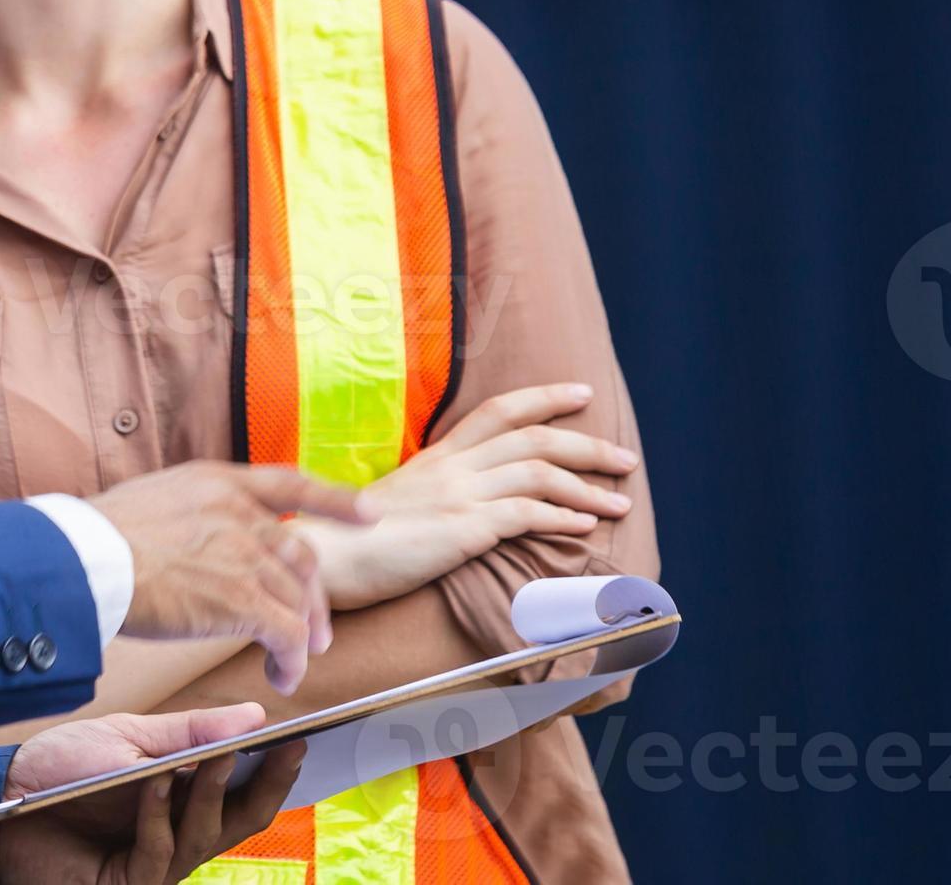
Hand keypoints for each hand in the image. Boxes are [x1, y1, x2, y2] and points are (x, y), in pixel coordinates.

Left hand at [0, 705, 306, 884]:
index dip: (277, 773)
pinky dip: (159, 814)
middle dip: (268, 787)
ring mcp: (154, 865)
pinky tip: (158, 782)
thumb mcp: (134, 740)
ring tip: (219, 756)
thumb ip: (192, 732)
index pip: (247, 795)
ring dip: (211, 793)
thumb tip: (254, 715)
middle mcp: (179, 838)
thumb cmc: (65, 773)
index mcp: (187, 803)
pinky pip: (156, 851)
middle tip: (287, 750)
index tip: (302, 739)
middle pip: (241, 823)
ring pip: (203, 836)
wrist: (4, 798)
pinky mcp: (125, 882)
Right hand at [89, 463, 371, 694]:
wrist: (83, 561)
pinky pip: (285, 633)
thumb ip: (187, 515)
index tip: (369, 513)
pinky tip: (280, 676)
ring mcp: (243, 552)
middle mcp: (238, 512)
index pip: (291, 483)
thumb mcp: (150, 502)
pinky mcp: (241, 598)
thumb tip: (190, 540)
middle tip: (315, 630)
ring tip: (293, 663)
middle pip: (300, 555)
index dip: (335, 500)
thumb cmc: (94, 541)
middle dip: (313, 597)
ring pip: (296, 598)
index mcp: (216, 482)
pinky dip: (290, 659)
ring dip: (301, 636)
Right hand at [296, 384, 637, 610]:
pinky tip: (584, 527)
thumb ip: (435, 496)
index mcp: (439, 456)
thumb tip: (466, 509)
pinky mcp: (462, 528)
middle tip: (625, 458)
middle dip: (587, 444)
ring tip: (620, 503)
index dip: (544, 397)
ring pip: (539, 473)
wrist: (325, 556)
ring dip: (587, 488)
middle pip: (535, 437)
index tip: (582, 393)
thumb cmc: (352, 539)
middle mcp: (453, 466)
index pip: (500, 410)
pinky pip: (525, 514)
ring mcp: (459, 494)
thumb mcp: (399, 503)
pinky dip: (561, 518)